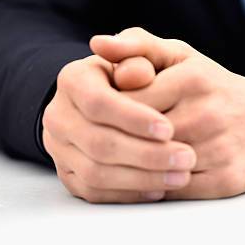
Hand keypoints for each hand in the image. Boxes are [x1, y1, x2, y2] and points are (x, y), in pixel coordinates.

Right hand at [42, 54, 197, 202]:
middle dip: (146, 153)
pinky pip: (96, 192)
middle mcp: (58, 115)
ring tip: (180, 175)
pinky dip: (129, 193)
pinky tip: (160, 188)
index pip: (98, 102)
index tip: (169, 128)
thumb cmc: (137, 74)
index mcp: (72, 79)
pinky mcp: (68, 175)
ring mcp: (59, 148)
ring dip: (142, 178)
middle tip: (186, 158)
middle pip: (98, 142)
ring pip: (96, 173)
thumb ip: (139, 51)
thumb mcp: (144, 54)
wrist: (114, 98)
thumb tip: (130, 63)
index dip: (133, 118)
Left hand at [90, 28, 244, 199]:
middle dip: (116, 140)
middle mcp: (207, 114)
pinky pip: (174, 189)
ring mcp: (217, 149)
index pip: (128, 100)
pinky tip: (146, 176)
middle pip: (139, 137)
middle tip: (101, 140)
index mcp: (192, 79)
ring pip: (155, 167)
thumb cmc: (214, 87)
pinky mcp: (225, 180)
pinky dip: (155, 185)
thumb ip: (138, 47)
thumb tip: (97, 43)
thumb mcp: (181, 57)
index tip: (102, 114)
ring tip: (119, 160)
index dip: (109, 110)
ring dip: (132, 167)